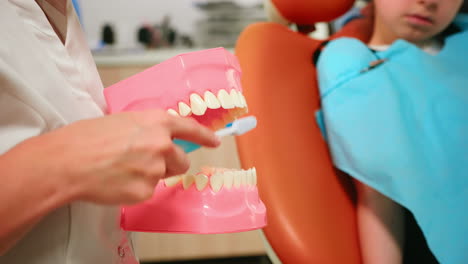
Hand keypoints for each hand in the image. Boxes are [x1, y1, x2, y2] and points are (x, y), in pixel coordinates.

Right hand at [33, 110, 219, 204]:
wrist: (68, 161)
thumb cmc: (87, 137)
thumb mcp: (123, 121)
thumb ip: (147, 129)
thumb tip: (157, 139)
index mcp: (157, 122)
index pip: (190, 128)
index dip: (205, 136)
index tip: (214, 142)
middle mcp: (162, 144)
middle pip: (181, 160)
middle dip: (169, 163)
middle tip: (144, 163)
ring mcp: (156, 169)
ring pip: (163, 176)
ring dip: (151, 176)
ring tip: (123, 170)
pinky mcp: (146, 190)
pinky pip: (147, 192)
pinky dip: (135, 189)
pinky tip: (117, 182)